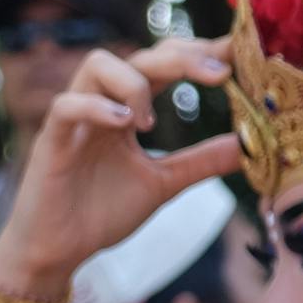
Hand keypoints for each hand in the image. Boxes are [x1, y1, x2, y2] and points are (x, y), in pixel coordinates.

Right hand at [0, 37, 244, 302]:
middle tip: (218, 74)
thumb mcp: (164, 183)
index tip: (238, 51)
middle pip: (138, 55)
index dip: (198, 51)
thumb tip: (251, 144)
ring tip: (150, 120)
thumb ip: (202, 161)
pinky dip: (96, 107)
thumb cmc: (100, 214)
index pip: (163, 62)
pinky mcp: (51, 141)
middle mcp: (102, 105)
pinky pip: (67, 105)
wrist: (56, 251)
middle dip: (181, 57)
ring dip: (134, 81)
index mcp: (128, 111)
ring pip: (98, 64)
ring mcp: (75, 120)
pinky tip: (125, 124)